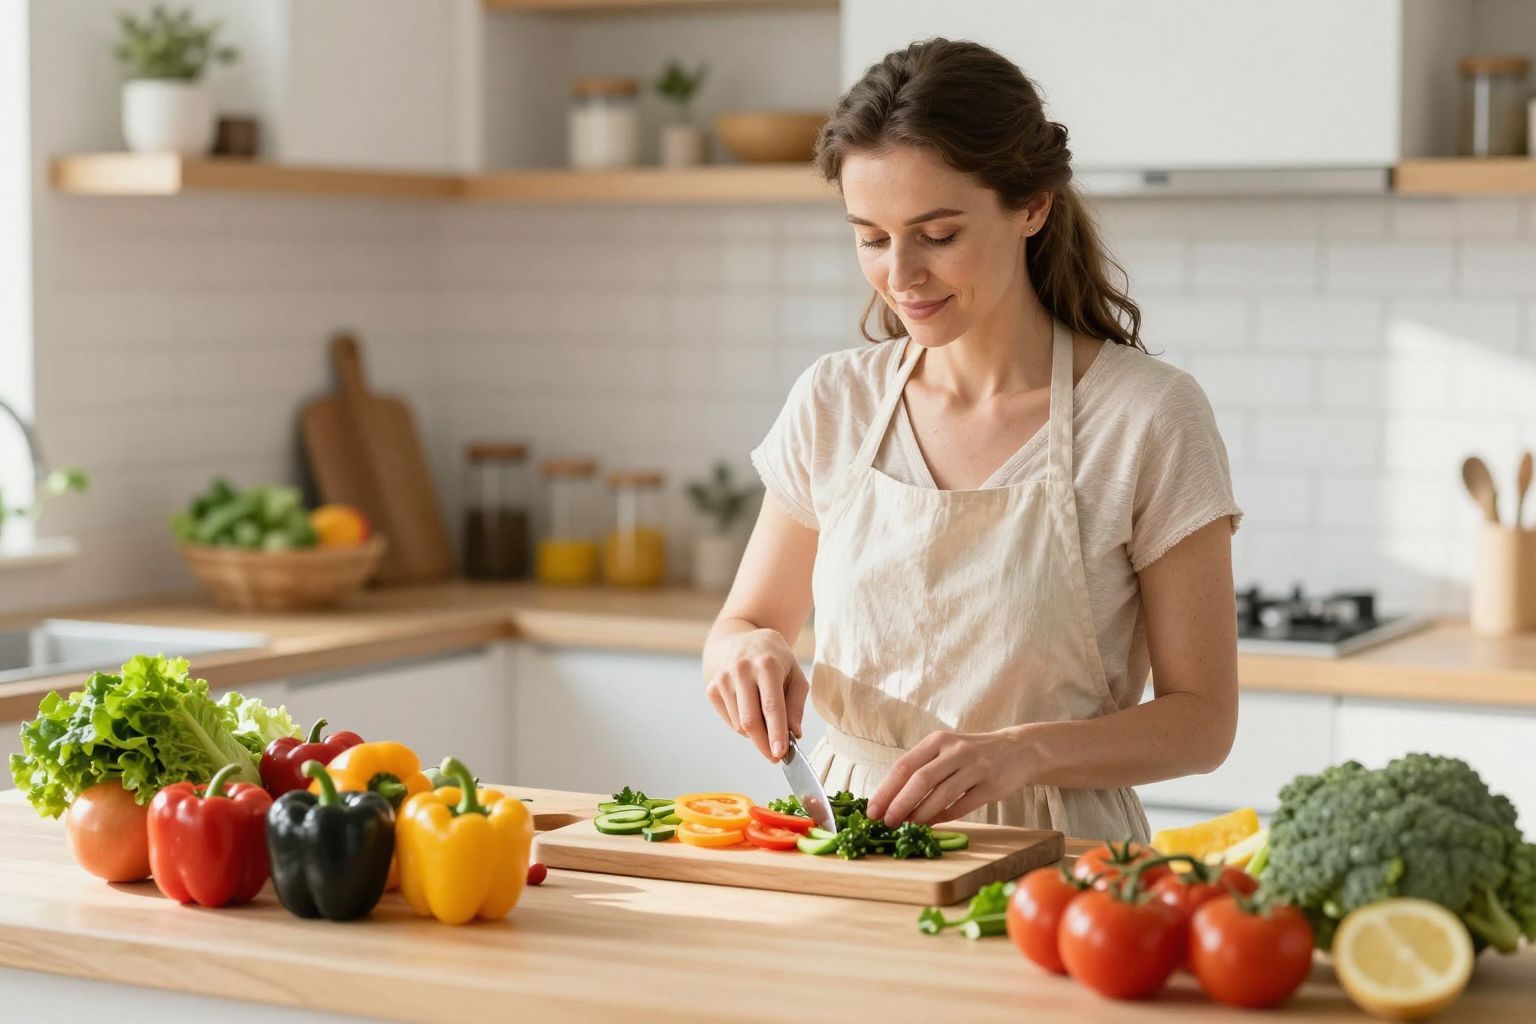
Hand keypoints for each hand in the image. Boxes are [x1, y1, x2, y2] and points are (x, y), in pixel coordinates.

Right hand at [704, 628, 808, 761]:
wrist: (743, 639)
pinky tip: (750, 710)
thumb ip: (796, 705)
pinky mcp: (712, 687)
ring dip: (755, 734)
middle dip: (763, 744)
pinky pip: (729, 720)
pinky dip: (742, 726)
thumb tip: (794, 733)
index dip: (776, 732)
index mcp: (767, 665)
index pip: (771, 706)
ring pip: (739, 724)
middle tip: (775, 757)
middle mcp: (742, 670)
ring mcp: (723, 678)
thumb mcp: (795, 675)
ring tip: (766, 722)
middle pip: (750, 720)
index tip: (780, 753)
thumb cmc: (776, 660)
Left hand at [865, 728, 1026, 826]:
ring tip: (908, 826)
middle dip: (899, 805)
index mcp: (938, 740)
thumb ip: (922, 768)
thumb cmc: (973, 754)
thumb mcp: (947, 750)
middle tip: (886, 823)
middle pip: (920, 780)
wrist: (1019, 750)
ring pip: (941, 795)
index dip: (886, 790)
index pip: (904, 765)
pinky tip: (932, 824)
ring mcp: (976, 767)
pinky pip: (962, 806)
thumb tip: (891, 799)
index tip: (872, 810)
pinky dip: (943, 817)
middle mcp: (956, 751)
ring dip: (920, 815)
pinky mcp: (991, 786)